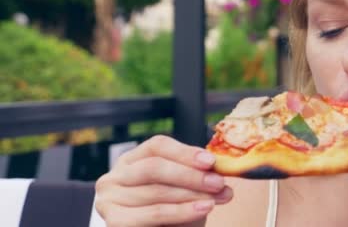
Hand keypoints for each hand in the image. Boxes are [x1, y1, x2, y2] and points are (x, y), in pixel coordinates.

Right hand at [95, 135, 232, 226]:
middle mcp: (115, 176)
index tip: (211, 162)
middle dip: (191, 175)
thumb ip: (195, 174)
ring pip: (157, 191)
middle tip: (219, 183)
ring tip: (217, 198)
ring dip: (192, 194)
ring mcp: (110, 199)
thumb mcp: (182, 187)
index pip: (157, 146)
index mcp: (131, 160)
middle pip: (154, 167)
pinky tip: (203, 209)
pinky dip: (182, 211)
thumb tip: (220, 168)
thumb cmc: (170, 210)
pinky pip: (154, 213)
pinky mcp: (115, 222)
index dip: (185, 152)